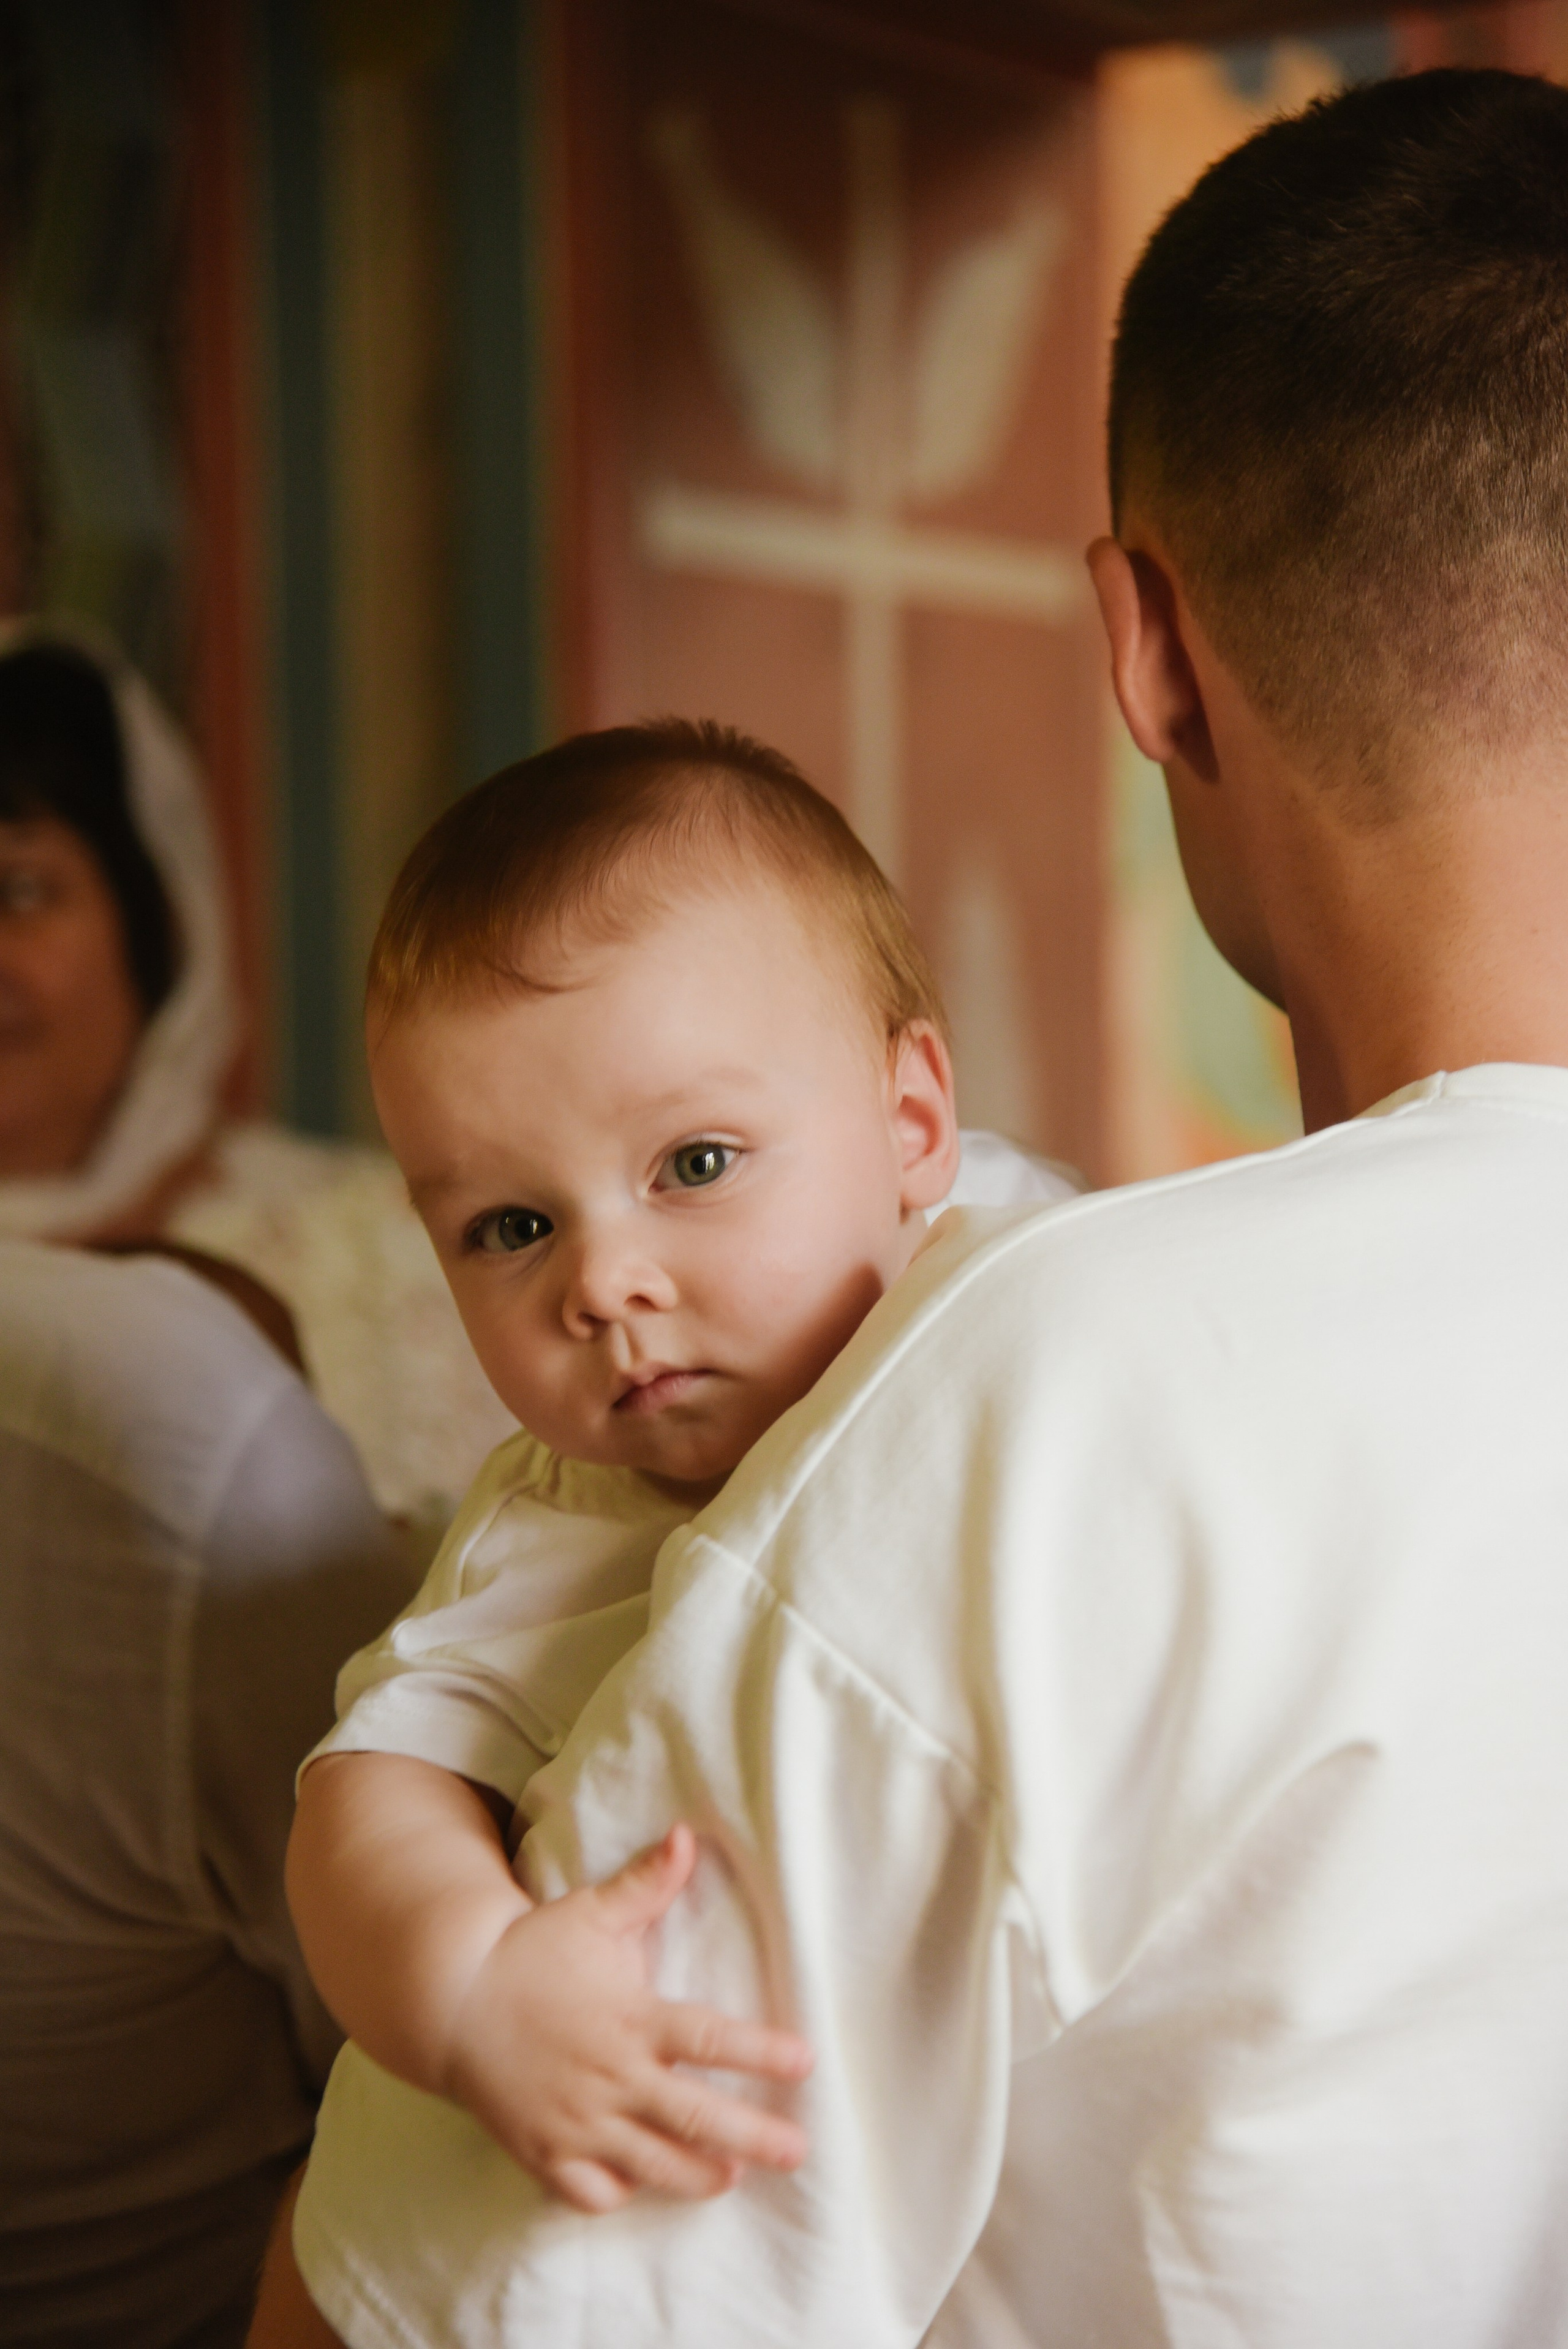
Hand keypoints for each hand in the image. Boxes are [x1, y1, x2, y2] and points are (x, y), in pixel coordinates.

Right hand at [442, 1824, 812, 2212]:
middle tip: (797, 2149)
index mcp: (630, 2018)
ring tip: (733, 2176)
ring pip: (650, 2165)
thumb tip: (688, 1835)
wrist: (450, 1996)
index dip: (760, 2051)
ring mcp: (575, 2122)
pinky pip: (591, 2191)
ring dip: (696, 2175)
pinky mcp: (543, 2152)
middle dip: (752, 2135)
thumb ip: (646, 1884)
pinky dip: (620, 2192)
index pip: (709, 2039)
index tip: (804, 2059)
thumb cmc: (531, 1951)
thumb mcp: (590, 1912)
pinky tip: (644, 2183)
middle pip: (694, 2116)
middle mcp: (609, 2076)